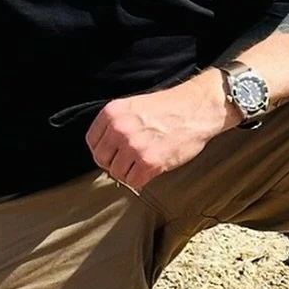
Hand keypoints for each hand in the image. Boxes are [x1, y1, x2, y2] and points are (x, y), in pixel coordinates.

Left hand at [86, 72, 237, 191]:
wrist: (197, 108)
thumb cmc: (169, 108)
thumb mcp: (134, 107)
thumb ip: (116, 124)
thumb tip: (105, 148)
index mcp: (111, 112)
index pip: (92, 141)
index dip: (104, 150)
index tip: (115, 153)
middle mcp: (118, 128)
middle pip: (101, 159)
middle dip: (114, 163)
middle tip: (130, 161)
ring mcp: (133, 146)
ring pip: (117, 173)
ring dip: (129, 173)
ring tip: (143, 164)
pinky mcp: (149, 161)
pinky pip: (133, 181)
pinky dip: (141, 180)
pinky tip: (152, 169)